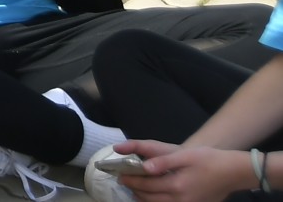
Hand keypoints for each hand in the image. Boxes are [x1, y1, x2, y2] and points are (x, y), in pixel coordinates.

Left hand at [116, 139, 258, 199]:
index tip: (119, 175)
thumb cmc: (208, 160)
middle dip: (134, 189)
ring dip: (144, 199)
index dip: (131, 180)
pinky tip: (152, 197)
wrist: (233, 173)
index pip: (146, 185)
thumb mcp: (184, 155)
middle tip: (123, 181)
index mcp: (176, 185)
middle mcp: (180, 199)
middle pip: (149, 198)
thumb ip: (163, 161)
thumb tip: (144, 167)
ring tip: (134, 190)